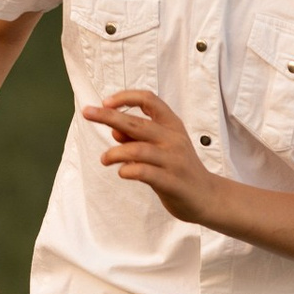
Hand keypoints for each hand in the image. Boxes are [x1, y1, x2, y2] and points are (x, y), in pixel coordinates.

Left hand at [84, 89, 213, 223]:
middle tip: (87, 112)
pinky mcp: (171, 181)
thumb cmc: (178, 169)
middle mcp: (173, 139)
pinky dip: (127, 170)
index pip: (149, 99)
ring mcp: (173, 160)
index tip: (105, 102)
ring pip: (137, 149)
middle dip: (108, 116)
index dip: (126, 97)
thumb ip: (139, 137)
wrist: (207, 196)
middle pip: (136, 122)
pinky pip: (143, 172)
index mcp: (172, 125)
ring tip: (104, 159)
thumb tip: (114, 129)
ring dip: (114, 152)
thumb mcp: (162, 147)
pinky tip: (122, 172)